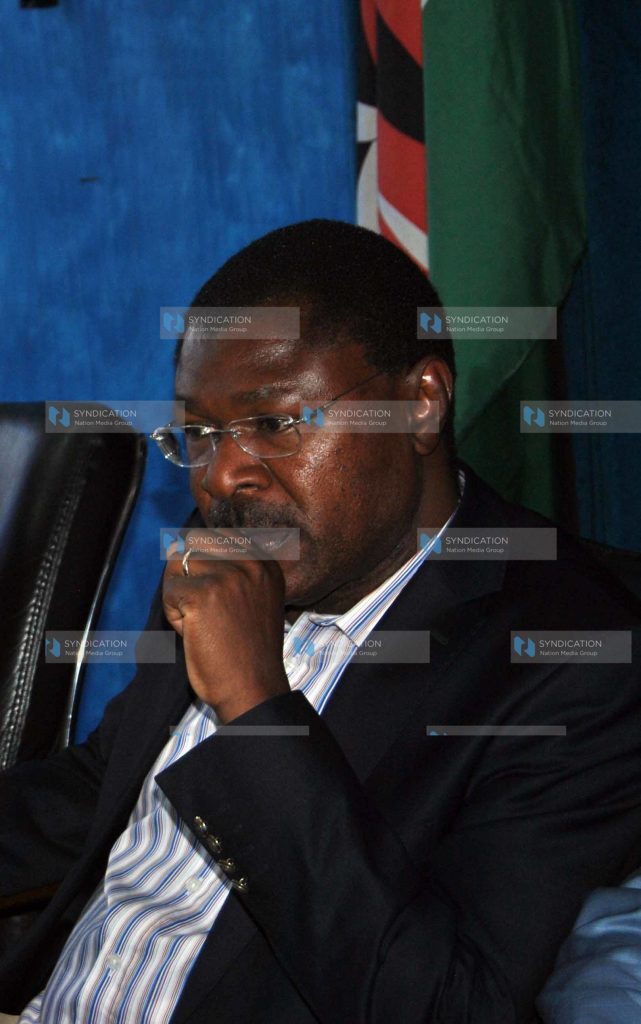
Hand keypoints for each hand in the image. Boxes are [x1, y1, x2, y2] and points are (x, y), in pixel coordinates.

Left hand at [162, 541, 290, 722]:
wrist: (252, 689)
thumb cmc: (246, 651)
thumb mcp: (253, 598)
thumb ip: (230, 569)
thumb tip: (177, 544)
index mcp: (265, 562)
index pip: (216, 535)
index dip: (203, 565)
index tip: (218, 599)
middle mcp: (250, 562)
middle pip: (194, 543)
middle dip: (188, 574)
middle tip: (206, 611)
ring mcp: (227, 576)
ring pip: (176, 565)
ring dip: (179, 595)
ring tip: (202, 623)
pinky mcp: (203, 594)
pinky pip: (168, 591)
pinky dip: (173, 615)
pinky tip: (195, 633)